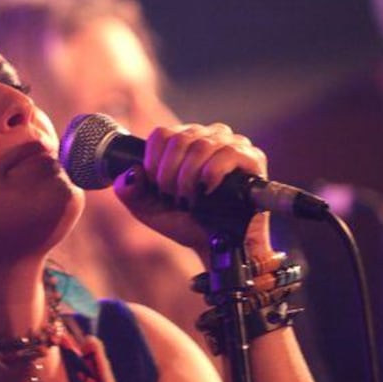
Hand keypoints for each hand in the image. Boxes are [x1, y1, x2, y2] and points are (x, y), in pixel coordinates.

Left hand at [111, 123, 272, 259]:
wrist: (215, 247)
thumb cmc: (185, 223)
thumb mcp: (148, 209)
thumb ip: (129, 190)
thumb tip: (131, 171)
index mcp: (184, 140)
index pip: (162, 134)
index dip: (154, 163)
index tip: (158, 189)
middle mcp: (209, 136)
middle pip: (179, 139)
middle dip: (170, 175)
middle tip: (175, 198)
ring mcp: (232, 144)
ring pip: (201, 145)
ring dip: (189, 178)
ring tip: (192, 200)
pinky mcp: (253, 158)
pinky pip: (228, 152)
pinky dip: (212, 173)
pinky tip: (209, 190)